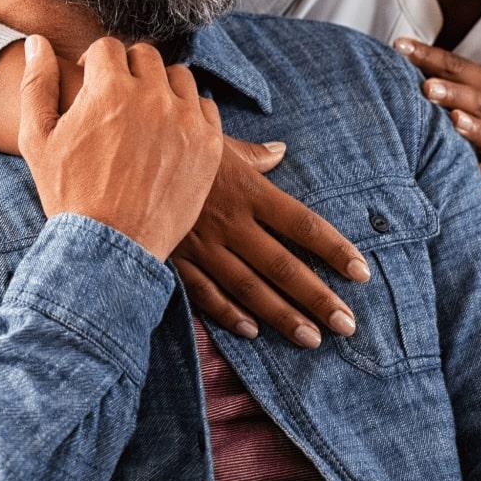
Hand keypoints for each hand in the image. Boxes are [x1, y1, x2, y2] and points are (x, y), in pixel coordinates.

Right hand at [16, 35, 226, 259]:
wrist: (110, 246)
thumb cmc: (68, 193)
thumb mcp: (37, 138)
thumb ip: (37, 83)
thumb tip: (37, 42)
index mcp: (108, 88)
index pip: (108, 47)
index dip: (95, 64)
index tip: (92, 85)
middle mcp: (151, 96)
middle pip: (145, 56)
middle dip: (128, 71)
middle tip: (117, 101)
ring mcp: (185, 120)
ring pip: (179, 77)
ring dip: (161, 87)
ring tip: (145, 115)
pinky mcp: (209, 145)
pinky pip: (204, 107)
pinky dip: (188, 113)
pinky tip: (170, 133)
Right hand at [172, 156, 372, 345]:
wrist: (118, 154)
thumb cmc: (172, 144)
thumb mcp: (215, 141)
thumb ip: (253, 154)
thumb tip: (281, 151)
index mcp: (247, 191)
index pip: (303, 224)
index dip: (334, 249)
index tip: (361, 272)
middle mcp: (231, 222)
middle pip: (283, 265)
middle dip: (318, 298)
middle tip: (347, 325)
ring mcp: (202, 244)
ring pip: (250, 287)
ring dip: (282, 316)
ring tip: (311, 338)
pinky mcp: (176, 258)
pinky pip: (205, 292)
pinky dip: (228, 314)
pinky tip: (252, 331)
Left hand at [392, 39, 480, 191]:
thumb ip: (453, 74)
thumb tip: (405, 55)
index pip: (456, 66)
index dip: (428, 56)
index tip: (400, 47)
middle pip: (474, 99)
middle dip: (451, 93)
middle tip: (426, 87)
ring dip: (471, 128)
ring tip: (454, 121)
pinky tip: (479, 173)